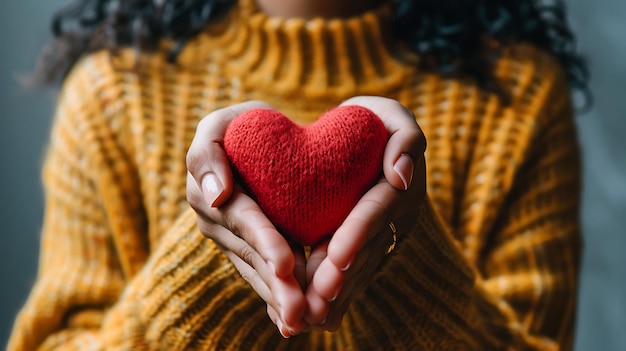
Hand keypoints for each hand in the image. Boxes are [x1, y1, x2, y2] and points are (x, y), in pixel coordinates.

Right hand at [186, 101, 307, 336]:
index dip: (263, 242)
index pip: (241, 219)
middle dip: (275, 284)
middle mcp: (216, 221)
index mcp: (208, 190)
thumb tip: (215, 195)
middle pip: (250, 254)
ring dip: (277, 298)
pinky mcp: (246, 250)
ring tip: (300, 323)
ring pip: (256, 271)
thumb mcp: (222, 123)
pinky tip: (289, 321)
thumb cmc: (244, 124)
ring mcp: (230, 239)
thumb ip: (206, 152)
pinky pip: (259, 274)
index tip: (287, 265)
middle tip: (299, 313)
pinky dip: (275, 298)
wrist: (260, 138)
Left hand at [302, 96, 426, 331]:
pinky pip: (357, 275)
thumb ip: (406, 138)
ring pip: (362, 269)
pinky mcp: (370, 249)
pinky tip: (321, 319)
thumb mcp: (390, 114)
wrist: (363, 137)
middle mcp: (396, 218)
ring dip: (339, 296)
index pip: (378, 210)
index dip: (359, 232)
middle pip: (369, 249)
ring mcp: (385, 237)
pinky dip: (340, 297)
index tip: (338, 256)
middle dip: (343, 277)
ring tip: (313, 319)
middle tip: (316, 301)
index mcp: (399, 186)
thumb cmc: (372, 119)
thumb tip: (401, 177)